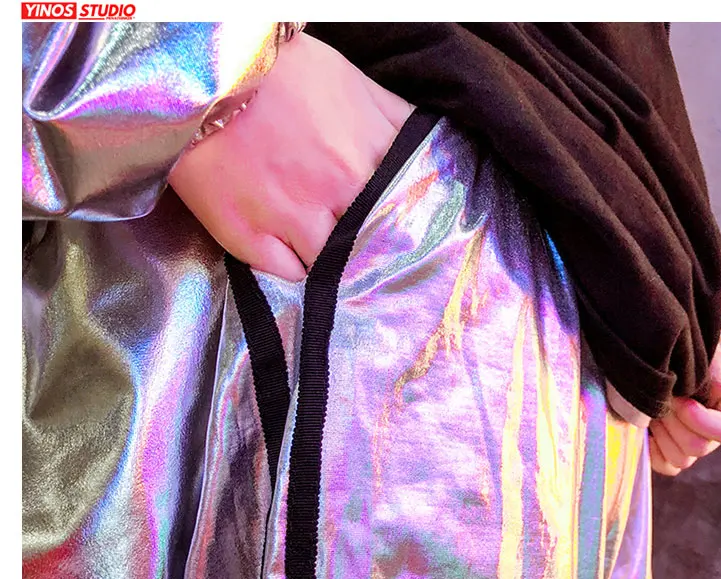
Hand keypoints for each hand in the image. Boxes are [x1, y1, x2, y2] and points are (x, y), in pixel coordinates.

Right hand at [168, 33, 413, 280]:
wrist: (203, 74)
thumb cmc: (283, 75)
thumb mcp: (354, 85)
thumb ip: (395, 125)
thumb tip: (430, 152)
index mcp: (364, 159)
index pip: (401, 216)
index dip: (404, 229)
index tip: (406, 240)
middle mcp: (333, 195)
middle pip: (368, 250)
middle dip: (371, 255)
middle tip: (370, 259)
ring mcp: (289, 220)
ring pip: (331, 270)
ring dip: (334, 268)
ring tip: (331, 260)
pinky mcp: (247, 237)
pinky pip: (289, 276)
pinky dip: (297, 271)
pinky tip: (296, 255)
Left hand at [649, 343, 720, 475]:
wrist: (673, 370)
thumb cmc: (695, 362)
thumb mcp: (709, 356)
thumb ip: (716, 367)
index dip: (700, 419)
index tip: (680, 399)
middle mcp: (714, 437)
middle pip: (698, 448)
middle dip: (674, 422)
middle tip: (661, 400)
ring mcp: (692, 449)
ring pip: (680, 460)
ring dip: (662, 433)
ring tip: (654, 410)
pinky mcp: (670, 455)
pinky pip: (663, 465)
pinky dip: (651, 449)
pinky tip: (646, 426)